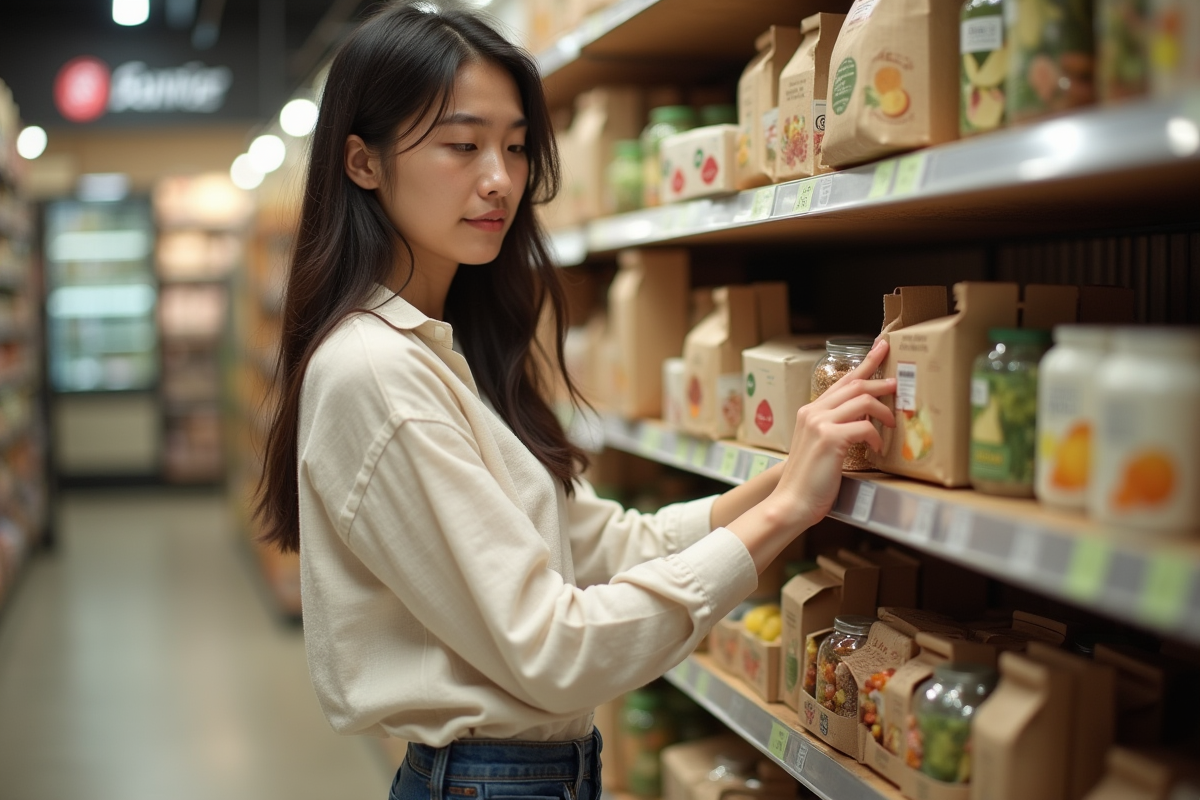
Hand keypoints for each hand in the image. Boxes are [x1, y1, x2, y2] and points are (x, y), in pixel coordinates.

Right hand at [765, 339, 895, 531]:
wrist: (792, 502)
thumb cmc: (809, 480)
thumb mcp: (821, 447)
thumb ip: (836, 428)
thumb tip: (864, 418)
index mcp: (810, 411)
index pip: (842, 381)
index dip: (866, 363)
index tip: (882, 347)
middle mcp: (813, 412)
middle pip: (855, 384)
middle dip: (881, 382)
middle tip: (898, 385)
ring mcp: (820, 424)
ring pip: (862, 400)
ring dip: (883, 411)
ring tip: (891, 423)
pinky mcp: (830, 438)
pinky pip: (864, 427)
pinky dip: (876, 437)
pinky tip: (876, 449)